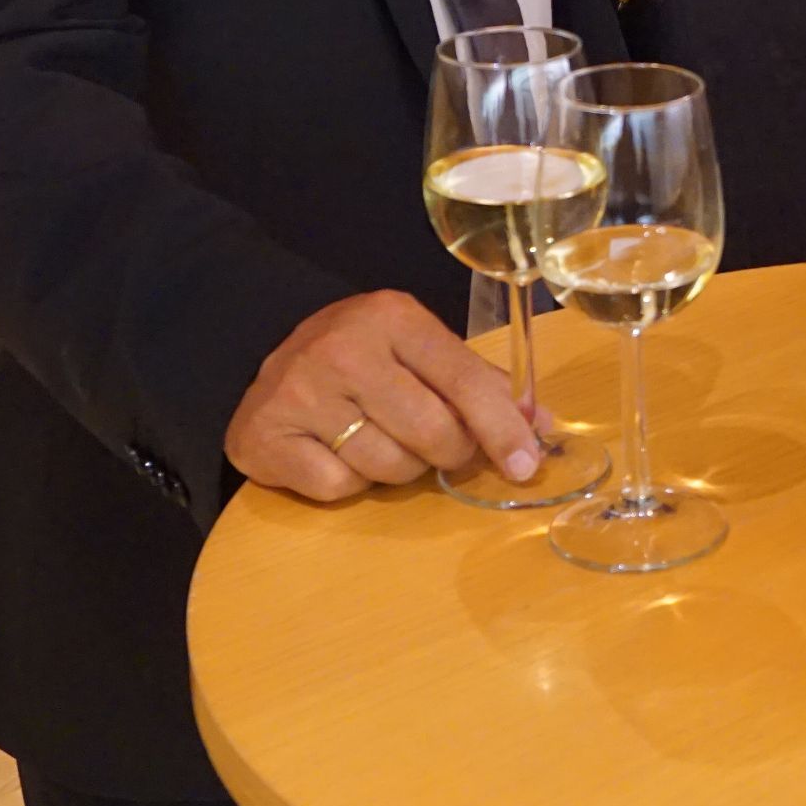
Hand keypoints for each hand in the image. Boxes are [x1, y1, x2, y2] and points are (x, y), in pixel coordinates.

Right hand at [225, 290, 542, 503]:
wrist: (267, 364)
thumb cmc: (361, 357)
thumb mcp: (418, 349)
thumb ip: (479, 383)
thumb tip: (540, 424)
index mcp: (393, 317)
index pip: (464, 382)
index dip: (501, 428)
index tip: (526, 464)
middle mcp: (345, 349)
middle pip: (431, 432)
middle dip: (449, 453)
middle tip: (442, 448)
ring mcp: (301, 393)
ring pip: (389, 467)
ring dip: (400, 469)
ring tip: (383, 441)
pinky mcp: (265, 437)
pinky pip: (340, 488)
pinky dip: (351, 484)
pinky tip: (338, 453)